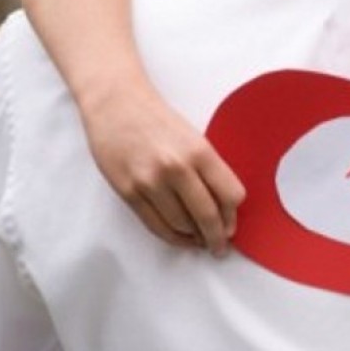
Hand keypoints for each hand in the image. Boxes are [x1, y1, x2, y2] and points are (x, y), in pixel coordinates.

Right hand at [80, 85, 245, 255]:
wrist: (117, 103)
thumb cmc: (158, 120)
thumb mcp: (194, 138)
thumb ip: (208, 169)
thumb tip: (223, 207)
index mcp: (200, 152)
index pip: (230, 195)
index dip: (233, 215)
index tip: (231, 225)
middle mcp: (177, 168)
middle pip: (208, 216)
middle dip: (217, 237)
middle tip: (220, 247)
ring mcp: (150, 182)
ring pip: (182, 225)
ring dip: (194, 238)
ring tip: (199, 240)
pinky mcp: (128, 192)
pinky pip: (156, 225)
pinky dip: (172, 237)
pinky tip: (181, 238)